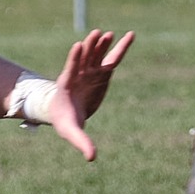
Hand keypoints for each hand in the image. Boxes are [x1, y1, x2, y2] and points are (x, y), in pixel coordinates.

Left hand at [46, 28, 134, 161]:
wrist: (66, 113)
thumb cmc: (64, 121)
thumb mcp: (71, 131)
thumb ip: (81, 142)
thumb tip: (91, 158)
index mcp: (67, 84)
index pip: (70, 68)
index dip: (74, 58)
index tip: (78, 45)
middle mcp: (79, 74)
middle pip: (84, 58)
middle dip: (90, 47)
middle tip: (96, 35)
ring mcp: (91, 71)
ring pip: (98, 54)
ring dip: (102, 44)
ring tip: (108, 34)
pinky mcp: (102, 73)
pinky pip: (113, 58)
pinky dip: (121, 48)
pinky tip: (130, 35)